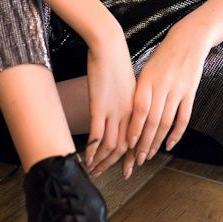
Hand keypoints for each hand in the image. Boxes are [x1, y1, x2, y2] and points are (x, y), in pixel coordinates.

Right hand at [83, 27, 136, 177]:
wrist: (109, 45)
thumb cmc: (115, 61)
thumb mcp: (126, 84)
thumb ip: (125, 100)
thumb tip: (120, 109)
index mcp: (137, 109)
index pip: (135, 139)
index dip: (131, 157)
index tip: (127, 169)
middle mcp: (128, 114)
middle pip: (123, 147)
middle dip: (114, 165)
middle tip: (104, 175)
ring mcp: (114, 111)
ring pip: (110, 145)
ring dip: (101, 161)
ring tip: (92, 171)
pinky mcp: (99, 107)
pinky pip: (97, 135)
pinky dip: (92, 150)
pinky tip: (85, 158)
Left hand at [119, 26, 209, 177]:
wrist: (188, 39)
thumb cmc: (162, 56)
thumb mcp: (146, 70)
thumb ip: (139, 91)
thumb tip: (128, 117)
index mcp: (147, 80)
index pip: (140, 109)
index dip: (134, 128)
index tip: (128, 145)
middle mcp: (162, 86)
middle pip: (152, 120)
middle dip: (144, 142)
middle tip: (137, 159)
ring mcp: (178, 90)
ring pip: (167, 122)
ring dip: (158, 142)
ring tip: (150, 155)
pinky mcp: (191, 93)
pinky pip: (184, 118)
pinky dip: (177, 133)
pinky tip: (170, 145)